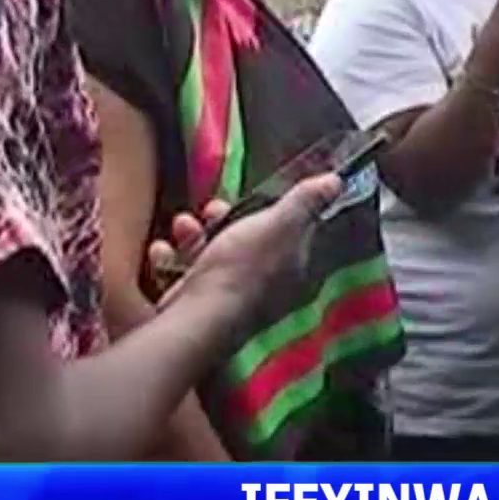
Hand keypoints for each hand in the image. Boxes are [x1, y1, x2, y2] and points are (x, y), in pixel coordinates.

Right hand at [155, 175, 343, 309]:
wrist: (200, 318)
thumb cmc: (243, 267)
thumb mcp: (280, 224)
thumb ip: (305, 202)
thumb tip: (336, 181)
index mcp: (290, 266)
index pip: (282, 232)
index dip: (263, 211)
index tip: (246, 197)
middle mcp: (264, 286)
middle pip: (244, 243)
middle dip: (220, 220)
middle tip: (208, 212)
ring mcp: (230, 298)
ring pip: (210, 256)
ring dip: (192, 235)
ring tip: (182, 227)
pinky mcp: (198, 307)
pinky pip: (183, 275)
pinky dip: (171, 260)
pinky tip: (161, 252)